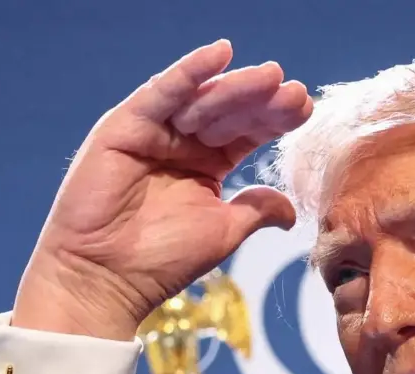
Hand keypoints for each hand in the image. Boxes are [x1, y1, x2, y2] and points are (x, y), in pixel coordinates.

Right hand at [11, 41, 313, 340]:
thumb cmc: (162, 259)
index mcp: (207, 164)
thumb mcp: (224, 231)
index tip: (306, 109)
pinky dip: (189, 72)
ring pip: (202, 100)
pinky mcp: (124, 127)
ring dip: (237, 86)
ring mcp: (154, 132)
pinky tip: (219, 53)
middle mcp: (182, 143)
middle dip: (263, 100)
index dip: (276, 120)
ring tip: (271, 76)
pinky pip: (160, 93)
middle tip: (294, 91)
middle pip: (229, 112)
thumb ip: (256, 210)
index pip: (248, 133)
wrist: (108, 277)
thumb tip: (291, 208)